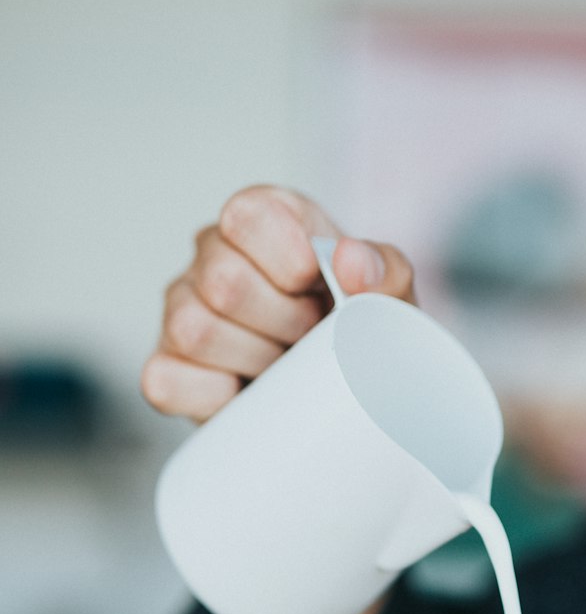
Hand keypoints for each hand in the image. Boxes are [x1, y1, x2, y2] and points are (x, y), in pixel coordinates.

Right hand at [141, 185, 415, 422]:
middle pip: (224, 282)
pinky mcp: (167, 369)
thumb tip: (349, 261)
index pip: (247, 215)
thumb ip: (384, 270)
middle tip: (310, 337)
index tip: (321, 287)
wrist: (349, 394)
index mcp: (261, 219)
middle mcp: (211, 257)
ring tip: (285, 365)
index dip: (291, 260)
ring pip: (195, 331)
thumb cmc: (360, 330)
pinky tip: (249, 394)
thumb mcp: (390, 297)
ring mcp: (181, 311)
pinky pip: (166, 382)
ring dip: (256, 360)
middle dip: (285, 322)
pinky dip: (216, 398)